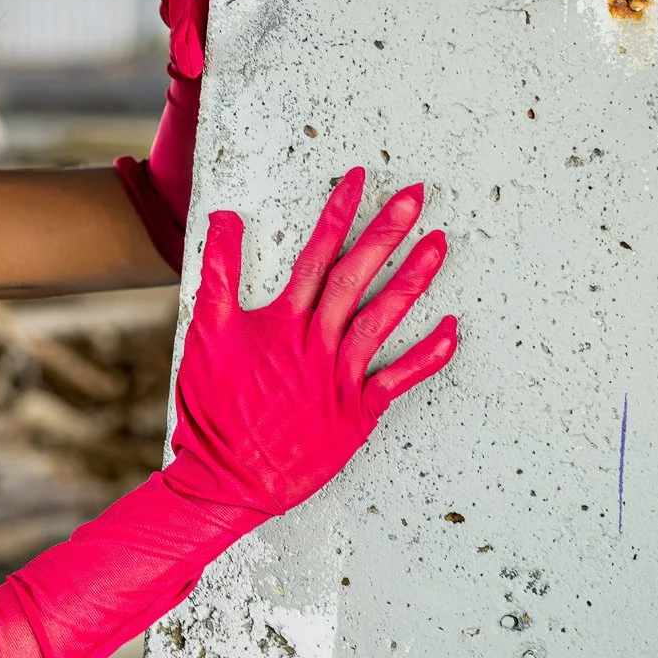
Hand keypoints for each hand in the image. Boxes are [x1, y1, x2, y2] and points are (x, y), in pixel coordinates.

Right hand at [163, 169, 456, 519]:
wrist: (226, 478)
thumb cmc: (211, 410)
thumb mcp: (204, 335)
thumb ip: (218, 273)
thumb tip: (227, 217)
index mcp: (280, 323)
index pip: (316, 256)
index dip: (338, 215)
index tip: (358, 179)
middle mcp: (315, 344)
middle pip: (356, 277)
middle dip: (387, 233)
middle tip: (415, 196)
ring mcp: (340, 378)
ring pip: (383, 319)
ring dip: (412, 280)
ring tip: (439, 244)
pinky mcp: (357, 412)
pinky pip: (400, 378)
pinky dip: (429, 354)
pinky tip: (452, 328)